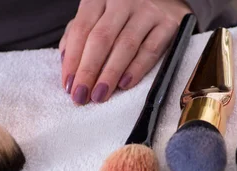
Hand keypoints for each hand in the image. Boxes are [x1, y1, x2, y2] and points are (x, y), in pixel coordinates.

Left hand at [60, 0, 191, 103]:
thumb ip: (78, 35)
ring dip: (109, 74)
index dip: (73, 59)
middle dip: (88, 71)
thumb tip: (66, 64)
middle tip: (81, 95)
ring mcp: (148, 10)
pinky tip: (124, 84)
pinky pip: (151, 49)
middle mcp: (123, 0)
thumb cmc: (122, 13)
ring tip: (99, 95)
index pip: (82, 29)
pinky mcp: (170, 23)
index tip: (68, 85)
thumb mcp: (96, 16)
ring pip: (125, 45)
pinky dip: (137, 69)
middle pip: (102, 38)